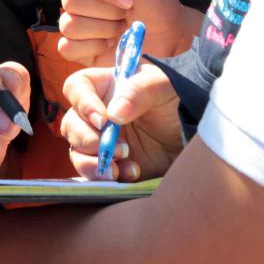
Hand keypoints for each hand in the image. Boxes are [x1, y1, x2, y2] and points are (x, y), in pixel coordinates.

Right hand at [57, 0, 203, 66]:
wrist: (169, 33)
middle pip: (72, 0)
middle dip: (107, 10)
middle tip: (127, 12)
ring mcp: (75, 23)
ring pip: (70, 25)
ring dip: (103, 29)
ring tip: (121, 28)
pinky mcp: (77, 49)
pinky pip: (67, 48)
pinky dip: (92, 47)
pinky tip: (110, 44)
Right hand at [61, 62, 185, 181]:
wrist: (192, 133)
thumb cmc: (177, 99)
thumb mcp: (164, 86)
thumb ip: (140, 91)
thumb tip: (114, 114)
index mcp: (106, 86)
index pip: (76, 88)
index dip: (82, 103)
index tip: (102, 120)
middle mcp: (98, 113)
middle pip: (71, 124)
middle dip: (86, 139)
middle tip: (111, 148)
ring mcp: (101, 140)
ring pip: (76, 151)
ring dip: (90, 163)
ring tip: (115, 170)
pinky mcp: (110, 163)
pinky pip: (95, 172)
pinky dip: (107, 176)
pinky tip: (132, 172)